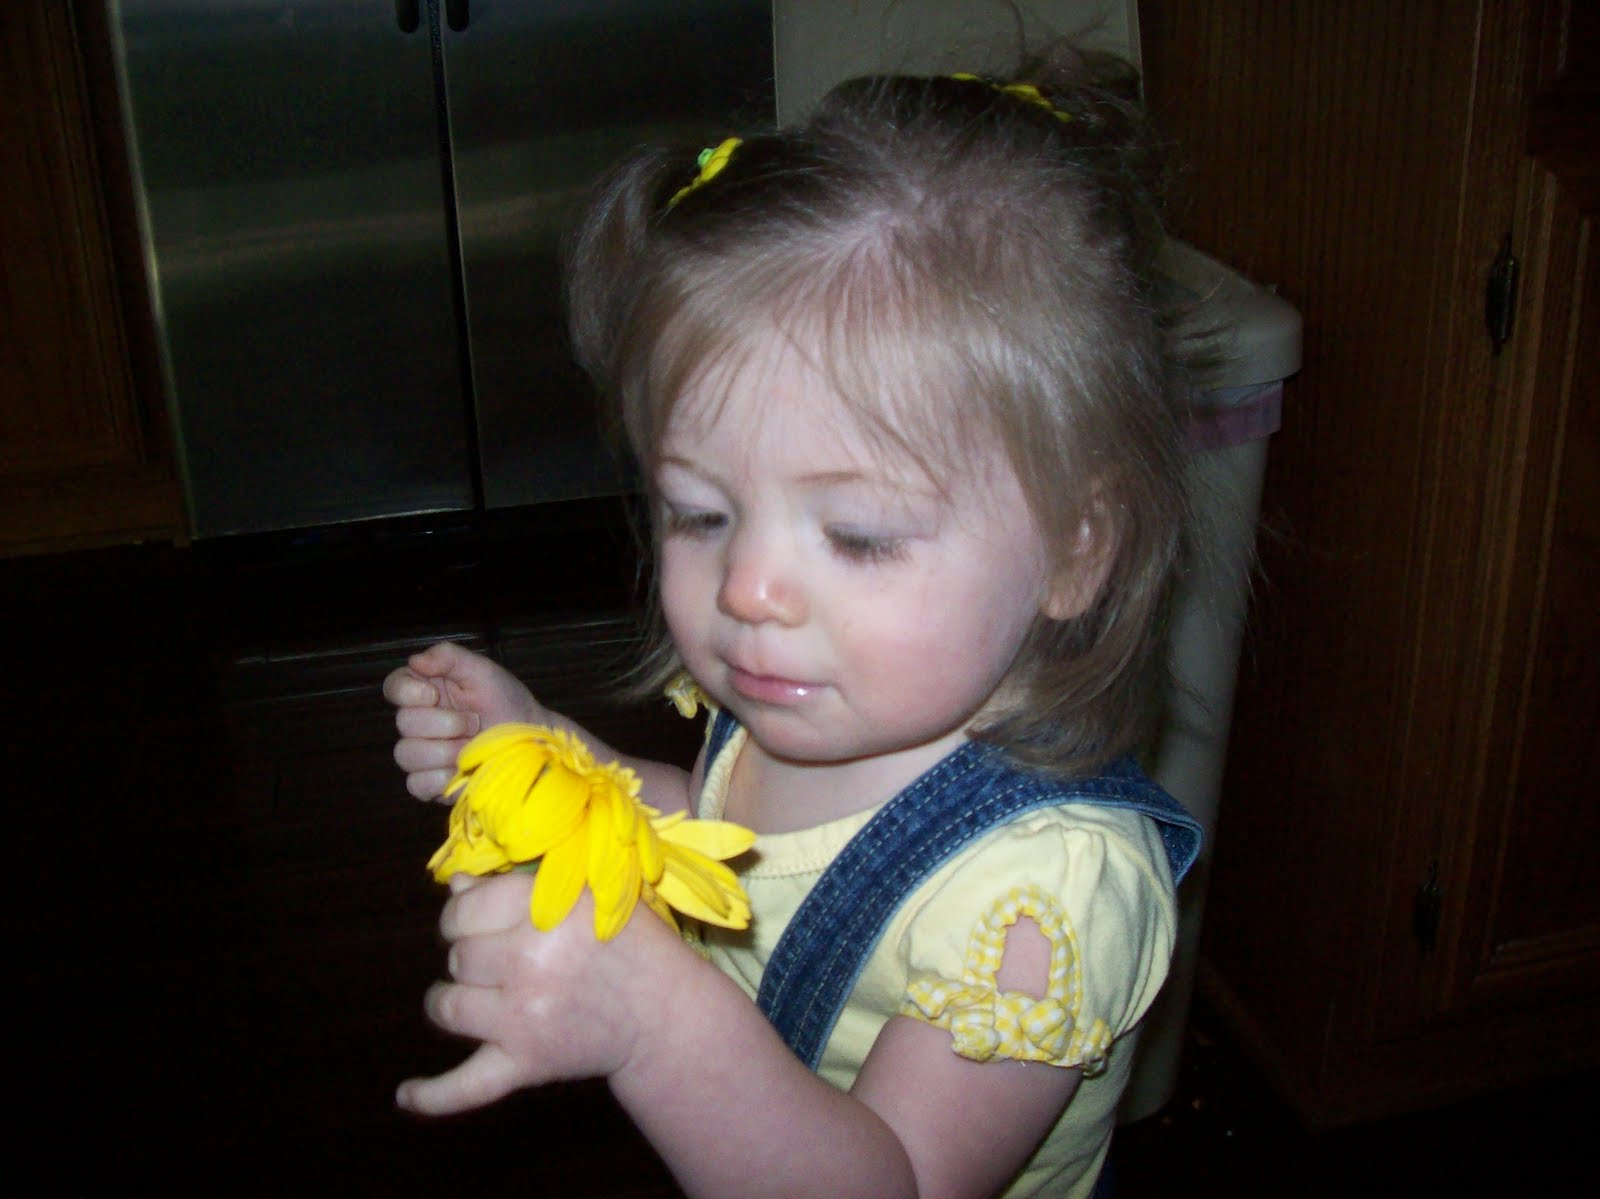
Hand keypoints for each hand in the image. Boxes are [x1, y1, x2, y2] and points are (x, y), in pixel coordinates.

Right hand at [383, 642, 540, 800]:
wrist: (532, 741)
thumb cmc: (507, 703)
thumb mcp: (483, 672)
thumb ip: (449, 657)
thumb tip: (415, 660)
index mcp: (427, 691)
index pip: (394, 687)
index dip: (407, 692)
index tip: (434, 695)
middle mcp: (420, 723)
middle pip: (402, 723)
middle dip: (444, 723)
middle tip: (475, 722)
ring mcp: (423, 756)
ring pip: (406, 754)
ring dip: (445, 750)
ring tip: (472, 748)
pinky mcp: (431, 784)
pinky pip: (416, 784)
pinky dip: (438, 778)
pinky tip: (460, 771)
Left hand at [397, 872, 680, 1115]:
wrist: (665, 1013)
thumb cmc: (625, 943)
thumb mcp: (584, 897)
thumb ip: (518, 887)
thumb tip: (452, 886)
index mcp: (545, 910)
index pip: (465, 908)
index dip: (465, 914)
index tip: (480, 920)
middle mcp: (530, 962)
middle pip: (457, 956)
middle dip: (471, 955)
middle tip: (501, 959)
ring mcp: (524, 1018)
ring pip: (447, 1006)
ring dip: (451, 1001)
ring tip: (468, 998)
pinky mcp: (526, 1063)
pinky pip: (464, 1085)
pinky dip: (431, 1095)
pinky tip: (406, 1093)